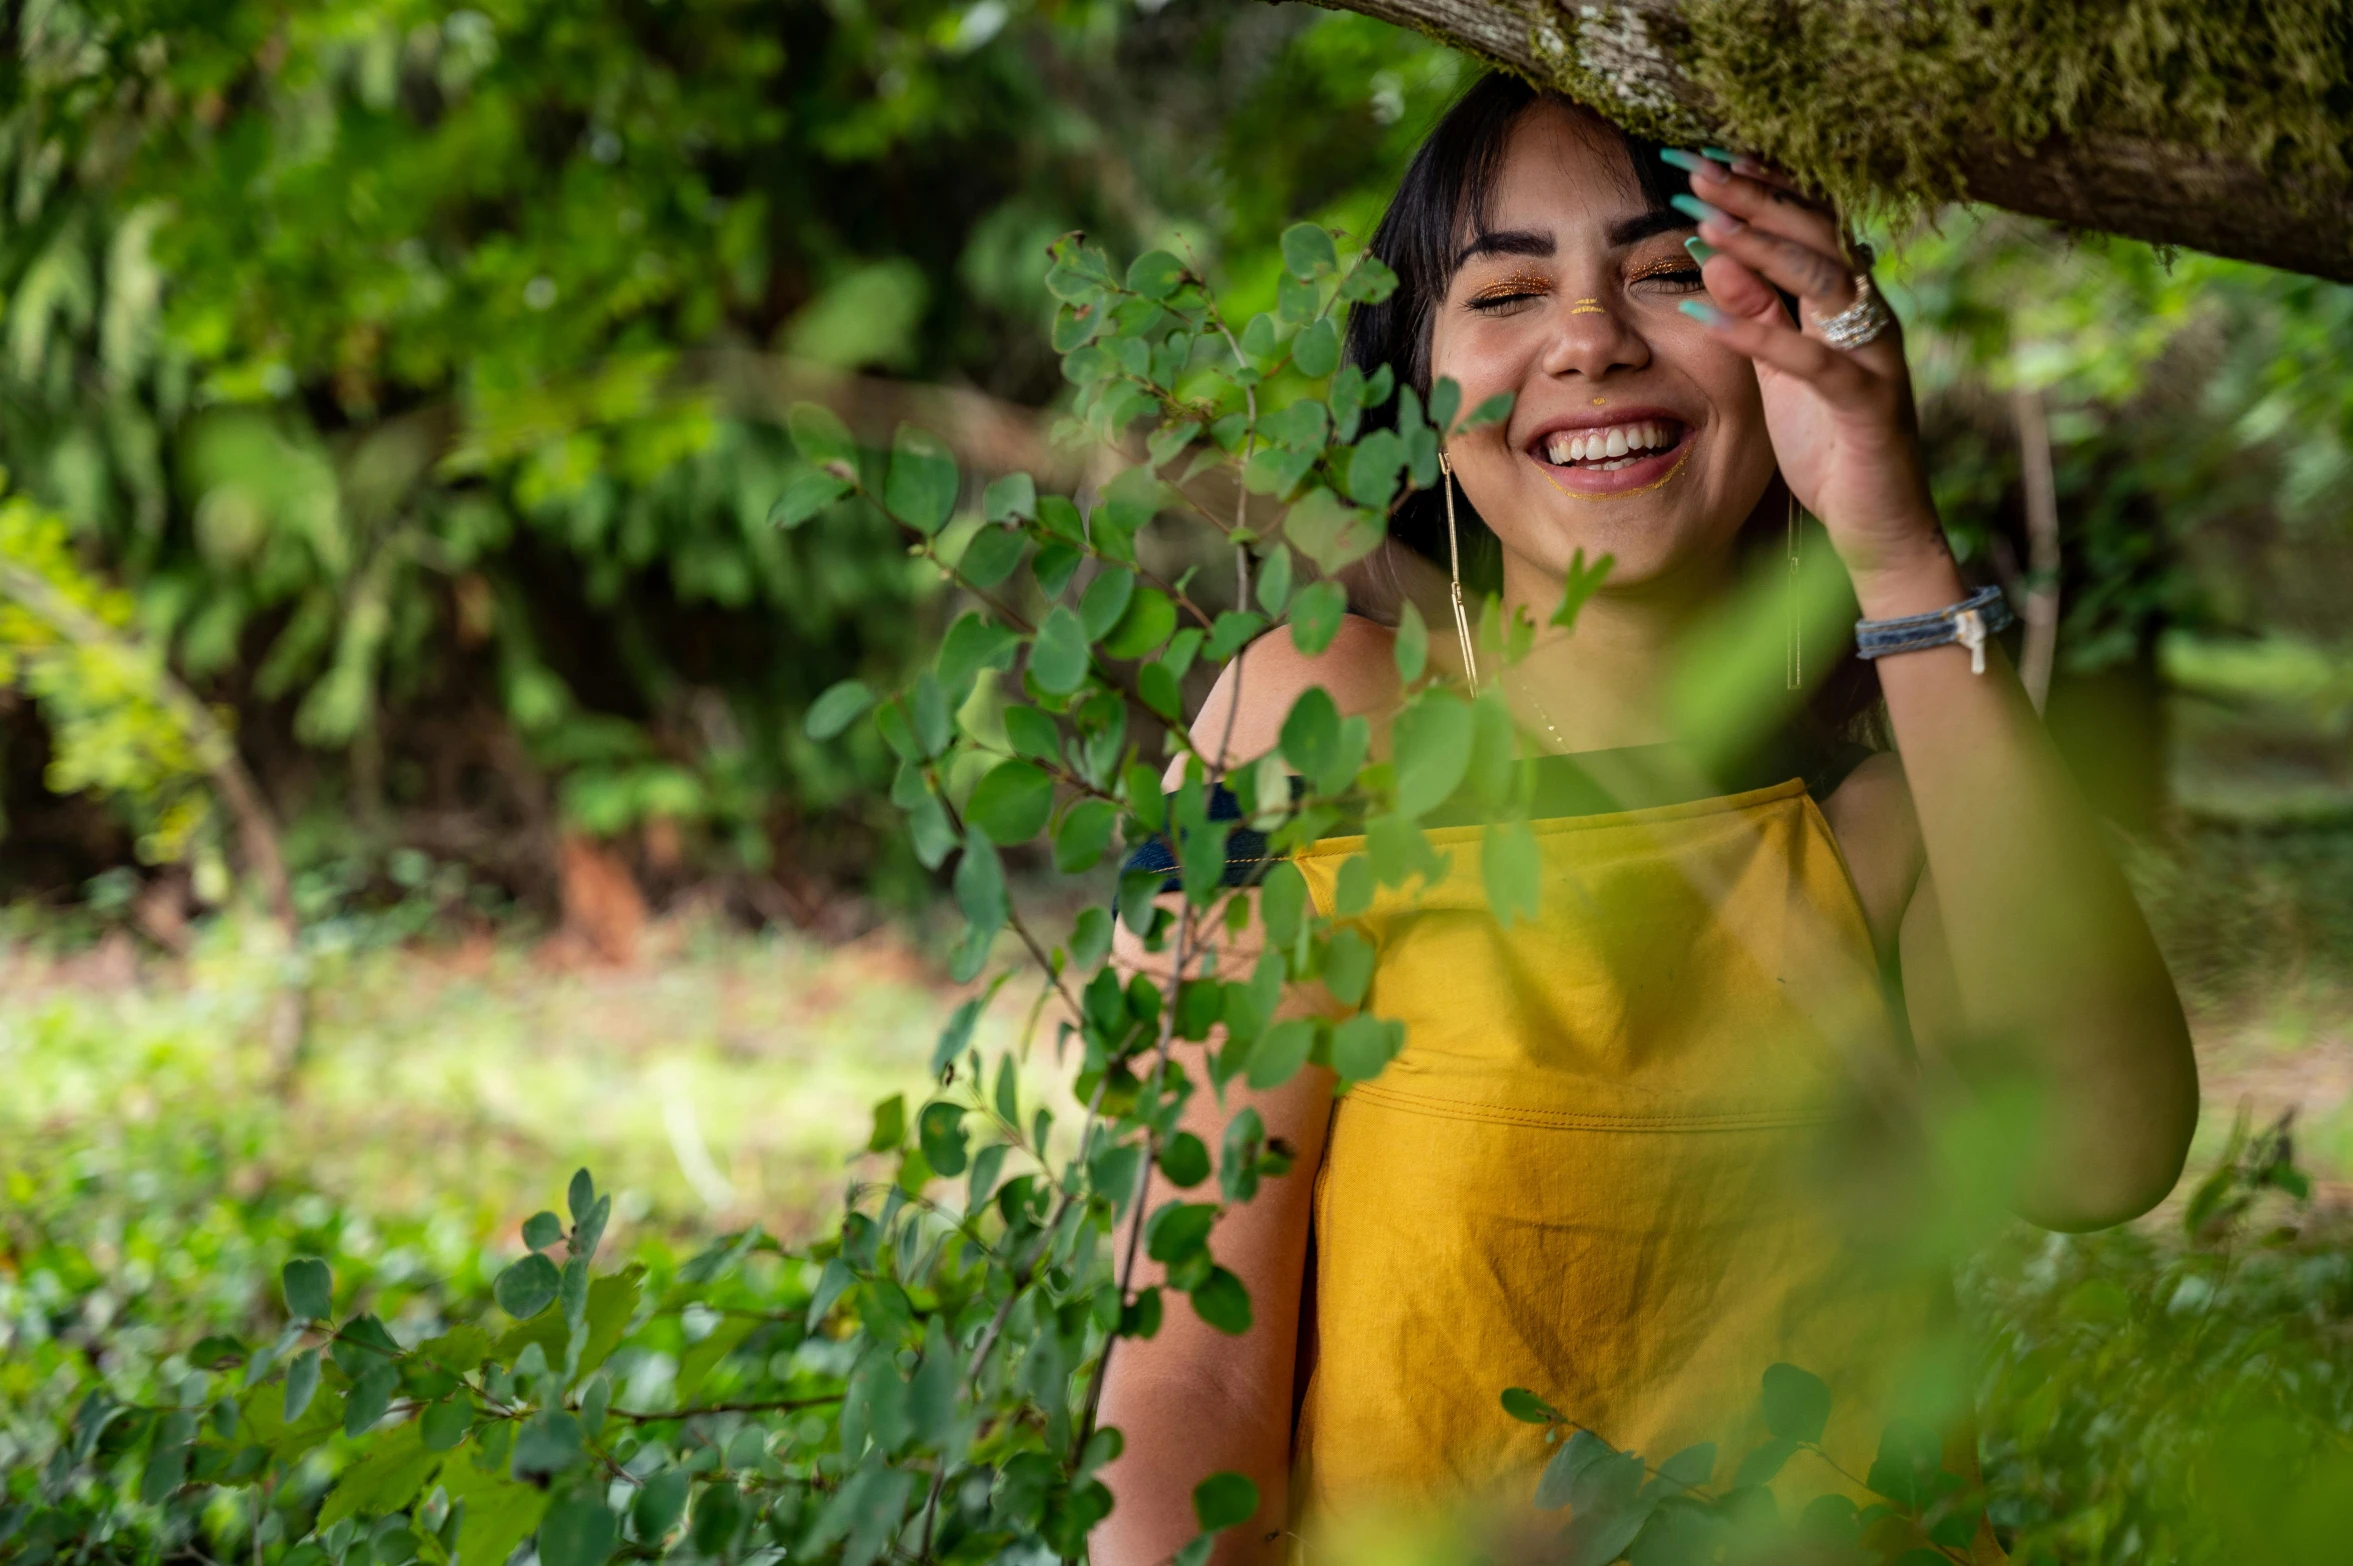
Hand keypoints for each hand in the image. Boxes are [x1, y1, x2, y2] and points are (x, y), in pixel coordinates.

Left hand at [1666, 152, 1952, 592]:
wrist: (1879, 526)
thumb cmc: (1829, 445)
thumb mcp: (1778, 371)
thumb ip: (1755, 312)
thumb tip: (1715, 251)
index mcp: (1848, 303)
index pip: (1810, 225)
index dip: (1763, 187)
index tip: (1708, 157)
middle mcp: (1869, 316)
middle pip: (1818, 233)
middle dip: (1754, 198)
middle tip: (1695, 166)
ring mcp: (1875, 355)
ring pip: (1824, 279)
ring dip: (1761, 247)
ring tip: (1705, 222)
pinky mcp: (1868, 404)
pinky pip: (1812, 359)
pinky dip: (1758, 334)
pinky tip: (1706, 317)